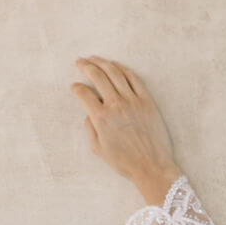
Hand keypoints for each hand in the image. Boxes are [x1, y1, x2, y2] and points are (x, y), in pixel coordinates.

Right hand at [69, 56, 180, 195]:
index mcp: (101, 118)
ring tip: (94, 58)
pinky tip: (115, 65)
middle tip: (79, 61)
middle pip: (98, 76)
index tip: (74, 86)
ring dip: (102, 62)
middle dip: (86, 66)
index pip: (84, 94)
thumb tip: (88, 113)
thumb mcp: (99, 150)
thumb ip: (90, 129)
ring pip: (115, 72)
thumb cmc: (124, 162)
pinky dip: (122, 69)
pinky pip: (133, 78)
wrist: (151, 166)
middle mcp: (116, 105)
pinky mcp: (146, 100)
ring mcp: (132, 100)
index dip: (76, 88)